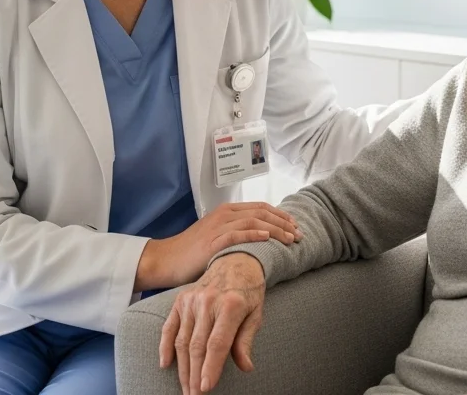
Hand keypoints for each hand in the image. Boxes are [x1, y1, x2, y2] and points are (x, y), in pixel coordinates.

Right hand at [136, 203, 300, 291]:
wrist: (167, 259)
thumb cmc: (193, 252)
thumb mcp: (218, 237)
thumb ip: (238, 235)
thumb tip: (263, 242)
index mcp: (228, 211)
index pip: (261, 207)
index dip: (281, 215)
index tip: (296, 226)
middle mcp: (225, 214)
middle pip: (262, 212)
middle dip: (284, 222)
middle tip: (299, 234)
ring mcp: (218, 226)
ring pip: (254, 221)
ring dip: (276, 229)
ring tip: (290, 238)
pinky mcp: (212, 240)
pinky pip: (237, 233)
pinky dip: (254, 234)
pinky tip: (267, 238)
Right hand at [160, 253, 265, 394]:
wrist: (236, 260)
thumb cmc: (249, 291)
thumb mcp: (255, 313)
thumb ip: (246, 340)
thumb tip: (246, 367)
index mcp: (230, 305)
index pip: (217, 343)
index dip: (211, 368)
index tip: (206, 388)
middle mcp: (208, 301)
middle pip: (197, 346)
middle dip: (194, 375)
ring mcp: (192, 299)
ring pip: (182, 340)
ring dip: (182, 368)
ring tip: (186, 388)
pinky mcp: (181, 298)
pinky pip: (169, 326)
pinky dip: (165, 346)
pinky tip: (165, 364)